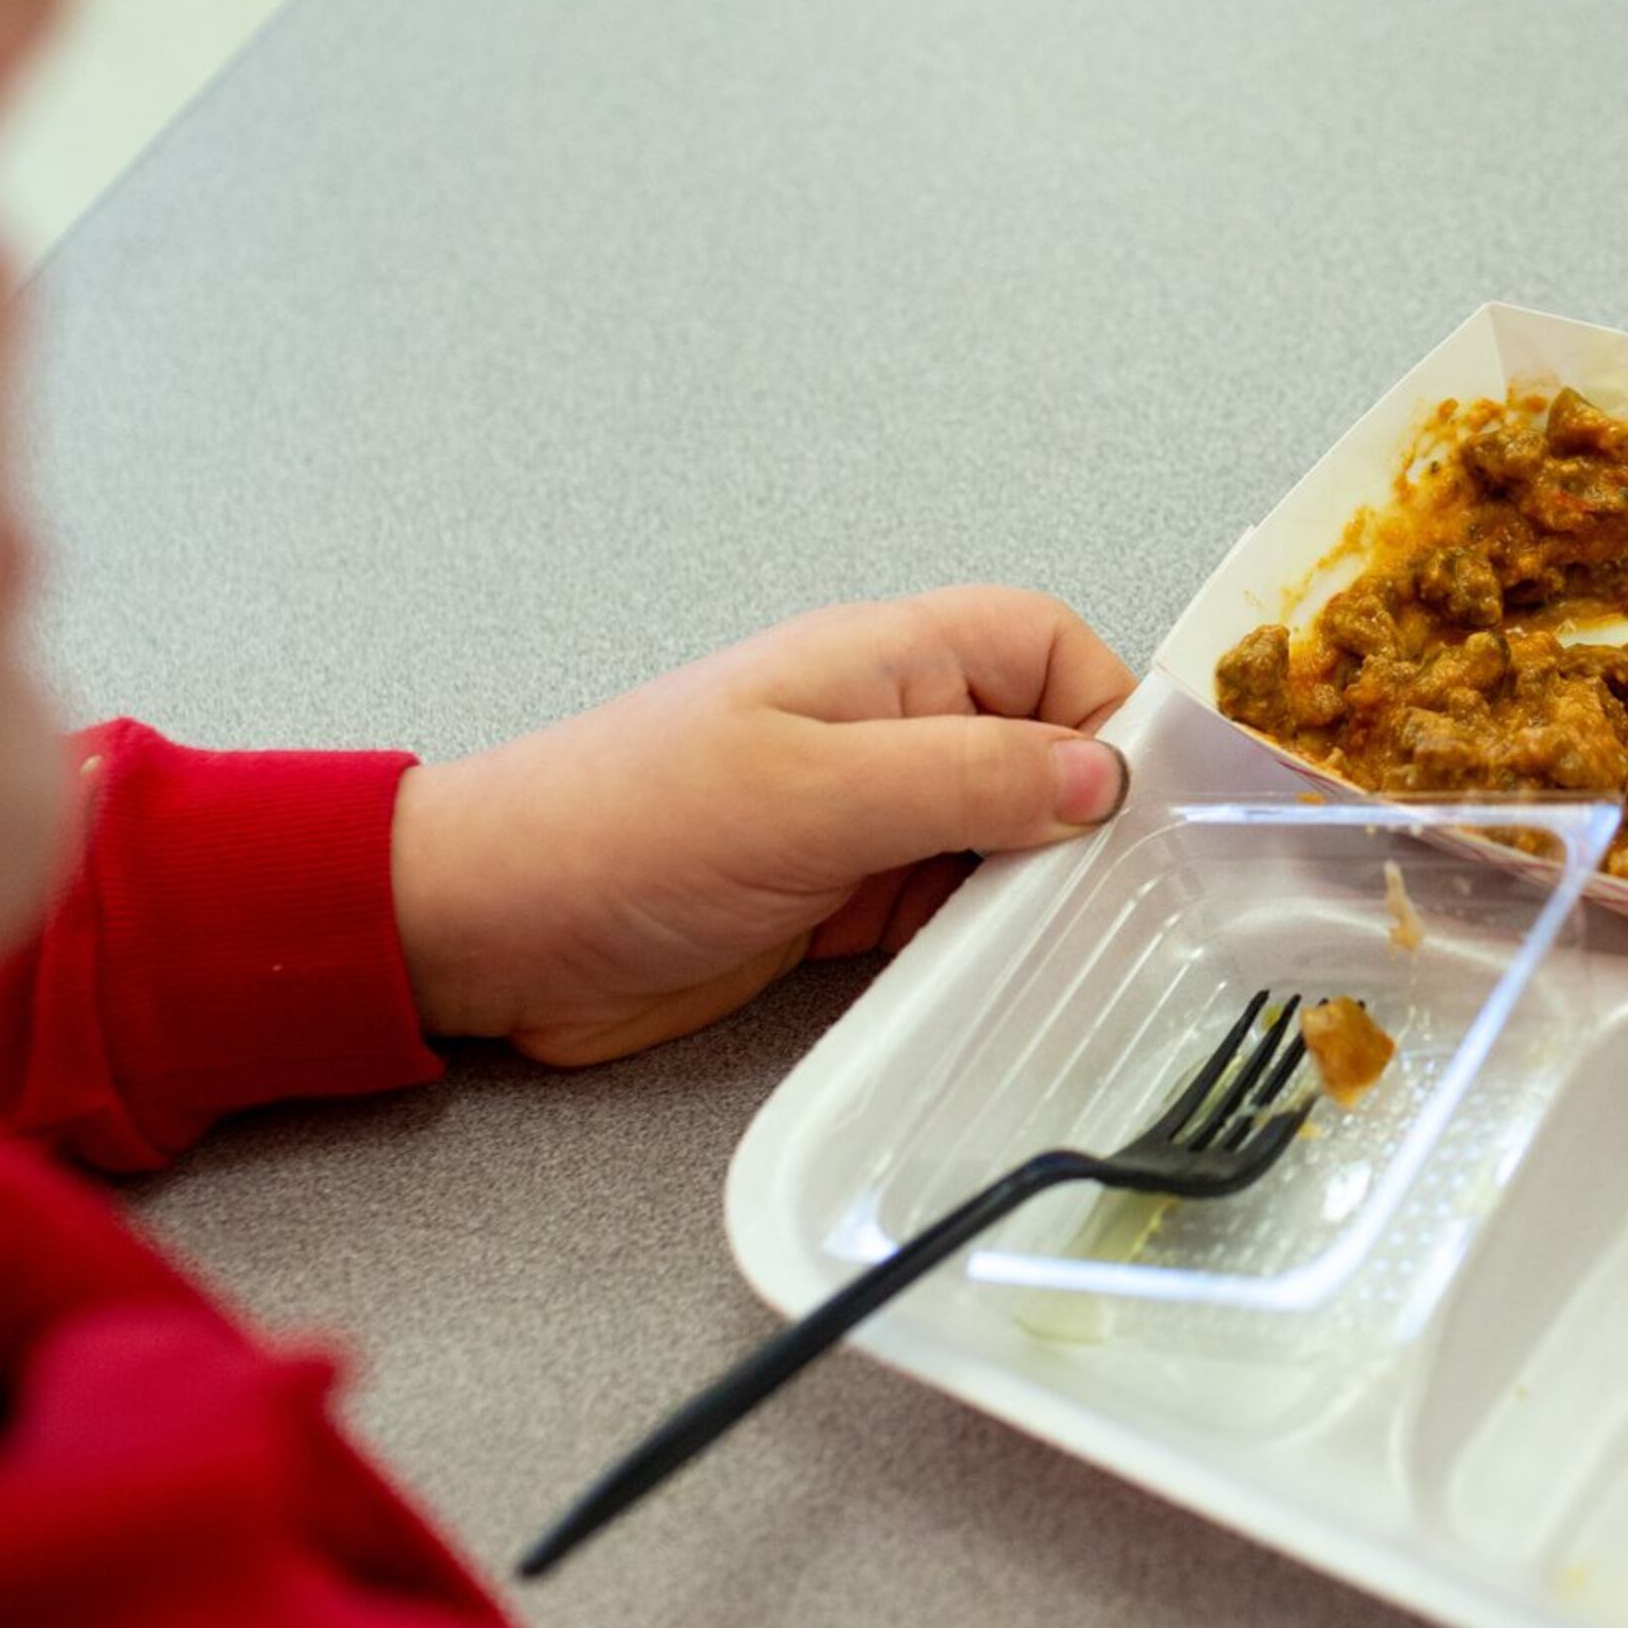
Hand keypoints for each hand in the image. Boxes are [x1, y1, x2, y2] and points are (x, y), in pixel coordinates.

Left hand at [391, 589, 1136, 1064]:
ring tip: (1078, 950)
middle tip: (1130, 897)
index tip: (1142, 803)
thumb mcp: (812, 795)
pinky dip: (986, 942)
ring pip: (1005, 835)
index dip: (1106, 708)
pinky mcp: (841, 901)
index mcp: (884, 665)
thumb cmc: (622, 829)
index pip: (1046, 645)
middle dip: (1089, 813)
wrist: (486, 931)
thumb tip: (1101, 775)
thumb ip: (964, 779)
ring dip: (1040, 887)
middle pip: (1041, 745)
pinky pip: (951, 909)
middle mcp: (888, 731)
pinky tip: (1008, 982)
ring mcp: (866, 818)